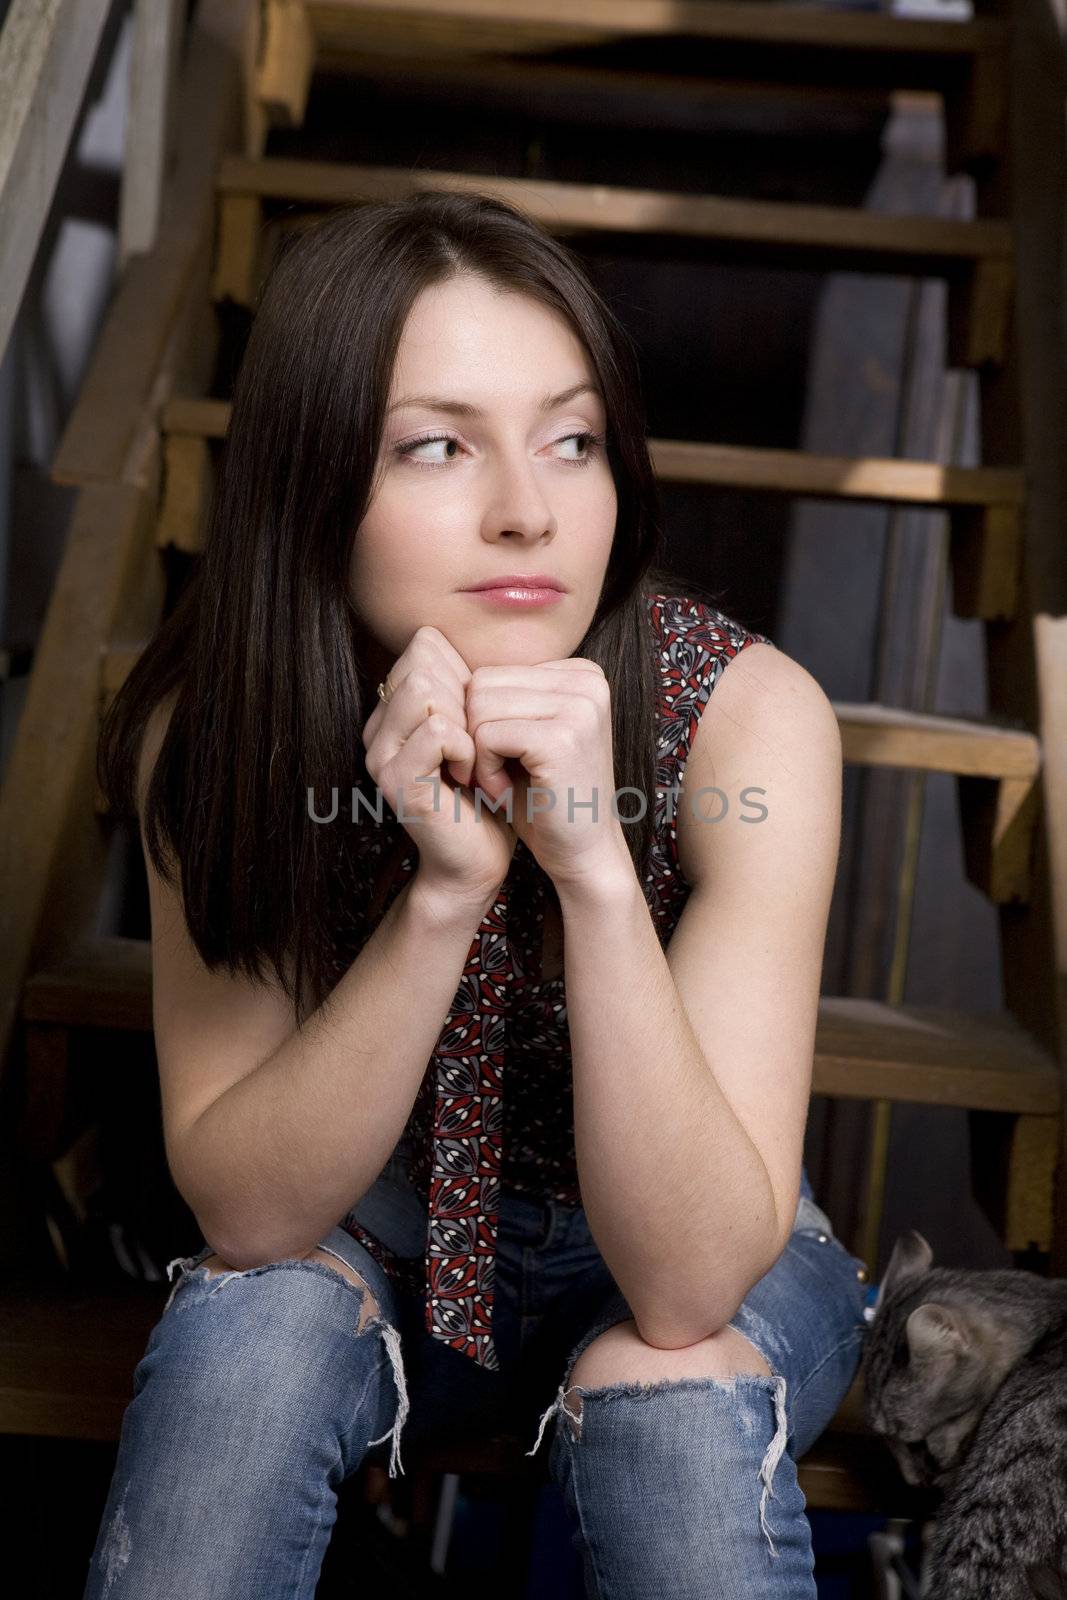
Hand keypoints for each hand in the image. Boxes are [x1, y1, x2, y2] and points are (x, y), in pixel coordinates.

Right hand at [361, 627, 517, 903]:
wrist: (479, 862)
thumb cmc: (486, 797)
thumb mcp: (477, 731)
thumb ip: (467, 689)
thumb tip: (474, 645)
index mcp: (393, 712)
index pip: (424, 645)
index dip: (465, 672)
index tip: (479, 720)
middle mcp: (377, 729)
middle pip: (423, 661)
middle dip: (467, 695)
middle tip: (480, 742)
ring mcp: (381, 755)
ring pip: (426, 689)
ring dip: (467, 720)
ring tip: (476, 757)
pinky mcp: (396, 781)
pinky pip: (438, 730)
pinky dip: (468, 748)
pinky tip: (472, 775)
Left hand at [463, 656, 632, 892]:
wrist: (581, 854)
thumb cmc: (544, 797)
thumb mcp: (523, 734)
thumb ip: (501, 695)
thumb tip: (437, 662)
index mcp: (582, 673)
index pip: (492, 674)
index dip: (482, 722)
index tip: (509, 759)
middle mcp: (588, 680)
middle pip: (482, 685)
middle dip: (474, 735)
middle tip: (499, 774)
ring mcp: (580, 707)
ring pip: (479, 707)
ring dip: (478, 753)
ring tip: (504, 782)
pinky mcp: (562, 738)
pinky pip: (486, 735)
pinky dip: (484, 769)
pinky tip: (505, 791)